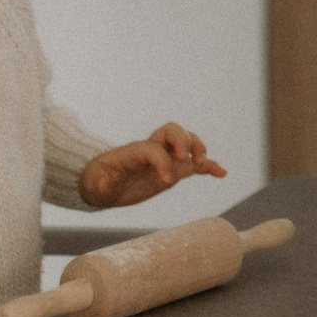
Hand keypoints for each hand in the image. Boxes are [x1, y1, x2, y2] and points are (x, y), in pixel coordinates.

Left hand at [79, 124, 227, 208]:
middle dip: (184, 141)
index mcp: (135, 151)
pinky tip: (221, 173)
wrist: (104, 182)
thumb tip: (102, 183)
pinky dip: (209, 165)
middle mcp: (153, 149)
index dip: (162, 161)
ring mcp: (165, 157)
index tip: (165, 181)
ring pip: (187, 141)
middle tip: (187, 159)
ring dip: (198, 148)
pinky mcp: (174, 169)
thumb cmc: (98, 181)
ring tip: (202, 164)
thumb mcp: (94, 185)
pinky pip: (195, 163)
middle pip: (173, 131)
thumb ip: (99, 183)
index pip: (153, 148)